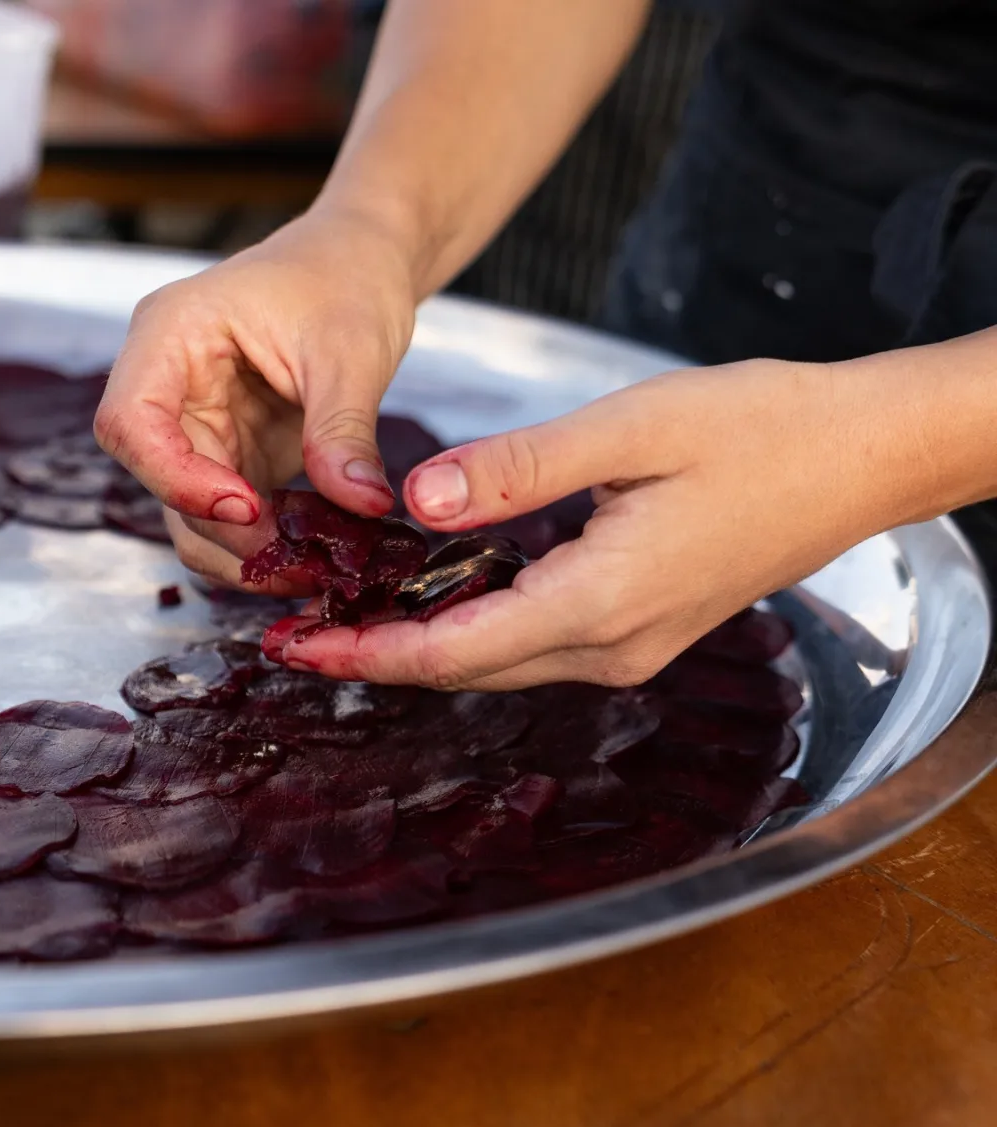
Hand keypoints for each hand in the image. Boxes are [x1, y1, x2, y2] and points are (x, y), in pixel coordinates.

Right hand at [94, 211, 417, 592]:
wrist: (361, 267)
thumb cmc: (345, 280)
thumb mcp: (351, 351)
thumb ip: (343, 430)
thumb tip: (362, 506)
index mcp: (169, 336)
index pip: (130, 424)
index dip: (176, 479)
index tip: (248, 510)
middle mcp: (167, 386)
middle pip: (160, 483)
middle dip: (226, 534)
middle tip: (300, 561)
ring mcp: (195, 427)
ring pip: (190, 516)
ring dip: (245, 555)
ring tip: (317, 568)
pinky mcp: (229, 458)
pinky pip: (231, 520)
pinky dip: (268, 548)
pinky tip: (316, 557)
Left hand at [277, 357, 935, 688]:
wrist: (858, 459)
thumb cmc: (758, 431)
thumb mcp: (631, 429)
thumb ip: (518, 469)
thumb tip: (418, 499)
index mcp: (602, 602)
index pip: (456, 649)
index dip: (369, 649)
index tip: (299, 643)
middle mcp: (611, 647)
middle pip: (466, 667)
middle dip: (378, 652)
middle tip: (299, 632)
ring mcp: (628, 648)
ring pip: (498, 659)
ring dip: (420, 642)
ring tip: (346, 613)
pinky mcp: (638, 630)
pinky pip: (533, 640)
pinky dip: (472, 625)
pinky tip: (434, 594)